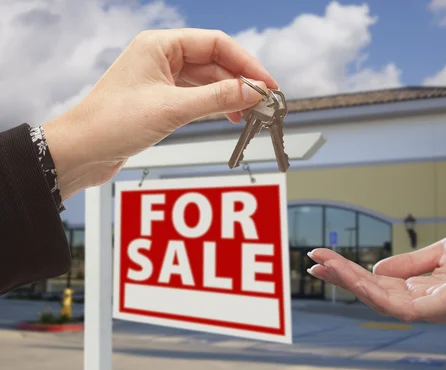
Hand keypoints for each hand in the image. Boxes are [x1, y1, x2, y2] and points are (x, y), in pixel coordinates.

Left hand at [42, 28, 276, 198]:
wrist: (81, 152)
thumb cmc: (112, 123)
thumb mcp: (172, 109)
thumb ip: (217, 98)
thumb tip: (253, 91)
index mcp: (160, 45)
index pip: (215, 44)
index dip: (246, 63)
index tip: (266, 83)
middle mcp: (162, 57)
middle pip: (214, 62)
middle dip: (241, 81)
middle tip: (263, 102)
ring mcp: (161, 78)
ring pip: (208, 81)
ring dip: (230, 95)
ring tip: (250, 113)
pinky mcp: (161, 99)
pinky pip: (197, 96)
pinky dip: (215, 105)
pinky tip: (229, 116)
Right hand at [307, 224, 445, 322]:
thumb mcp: (440, 253)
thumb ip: (410, 264)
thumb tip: (376, 270)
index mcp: (422, 289)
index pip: (377, 284)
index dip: (350, 272)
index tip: (324, 257)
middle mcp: (422, 302)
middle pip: (372, 292)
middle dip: (341, 277)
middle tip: (312, 260)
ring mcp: (431, 307)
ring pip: (380, 300)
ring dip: (350, 282)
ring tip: (324, 265)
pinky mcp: (440, 307)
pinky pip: (400, 305)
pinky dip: (374, 292)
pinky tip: (356, 278)